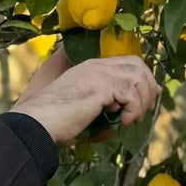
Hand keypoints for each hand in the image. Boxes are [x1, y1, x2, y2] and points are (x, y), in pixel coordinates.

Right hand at [13, 52, 159, 144]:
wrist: (38, 122)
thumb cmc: (56, 120)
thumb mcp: (85, 108)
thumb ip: (106, 105)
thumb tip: (129, 115)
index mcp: (91, 67)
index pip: (128, 63)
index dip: (142, 80)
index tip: (146, 100)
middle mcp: (97, 65)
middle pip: (138, 65)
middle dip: (147, 88)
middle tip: (141, 111)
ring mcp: (98, 73)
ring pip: (138, 78)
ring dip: (141, 101)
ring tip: (131, 119)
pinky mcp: (101, 86)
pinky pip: (131, 93)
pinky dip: (133, 109)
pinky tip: (123, 121)